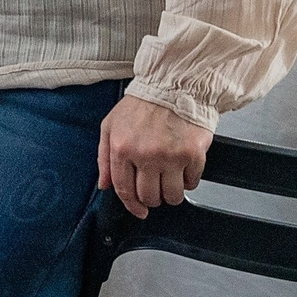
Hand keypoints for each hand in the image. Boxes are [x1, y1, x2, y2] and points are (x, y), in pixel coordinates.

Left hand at [98, 94, 211, 219]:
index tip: (139, 211)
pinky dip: (189, 181)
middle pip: (149, 197)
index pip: (124, 189)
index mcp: (122, 148)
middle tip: (156, 189)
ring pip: (172, 196)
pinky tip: (184, 169)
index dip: (132, 205)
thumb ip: (104, 157)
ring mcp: (170, 156)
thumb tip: (104, 185)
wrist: (174, 85)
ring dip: (171, 194)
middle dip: (152, 199)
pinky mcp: (193, 154)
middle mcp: (145, 155)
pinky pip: (192, 183)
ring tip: (171, 181)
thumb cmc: (143, 104)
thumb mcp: (111, 125)